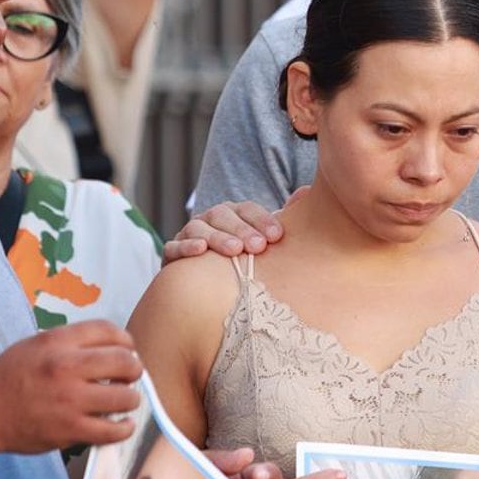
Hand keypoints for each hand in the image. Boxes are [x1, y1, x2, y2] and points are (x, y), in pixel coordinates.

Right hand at [0, 320, 143, 455]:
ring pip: (125, 397)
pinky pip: (113, 430)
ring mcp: (69, 401)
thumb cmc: (8, 377)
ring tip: (125, 400)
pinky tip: (121, 424)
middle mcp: (65, 367)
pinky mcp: (70, 430)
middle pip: (124, 361)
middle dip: (134, 369)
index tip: (127, 350)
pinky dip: (124, 428)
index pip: (108, 330)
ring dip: (131, 399)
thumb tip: (110, 346)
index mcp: (56, 342)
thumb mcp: (35, 344)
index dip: (126, 340)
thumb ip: (70, 342)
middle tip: (131, 376)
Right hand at [163, 193, 296, 261]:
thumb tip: (306, 192)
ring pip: (199, 228)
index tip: (277, 236)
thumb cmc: (242, 261)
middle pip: (223, 215)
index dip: (262, 220)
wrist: (205, 286)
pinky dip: (185, 247)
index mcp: (233, 214)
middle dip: (242, 230)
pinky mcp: (172, 254)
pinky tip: (199, 250)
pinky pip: (174, 247)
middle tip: (258, 246)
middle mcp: (210, 220)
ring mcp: (189, 234)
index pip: (247, 209)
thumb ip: (283, 217)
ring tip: (234, 251)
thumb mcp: (263, 240)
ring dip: (217, 238)